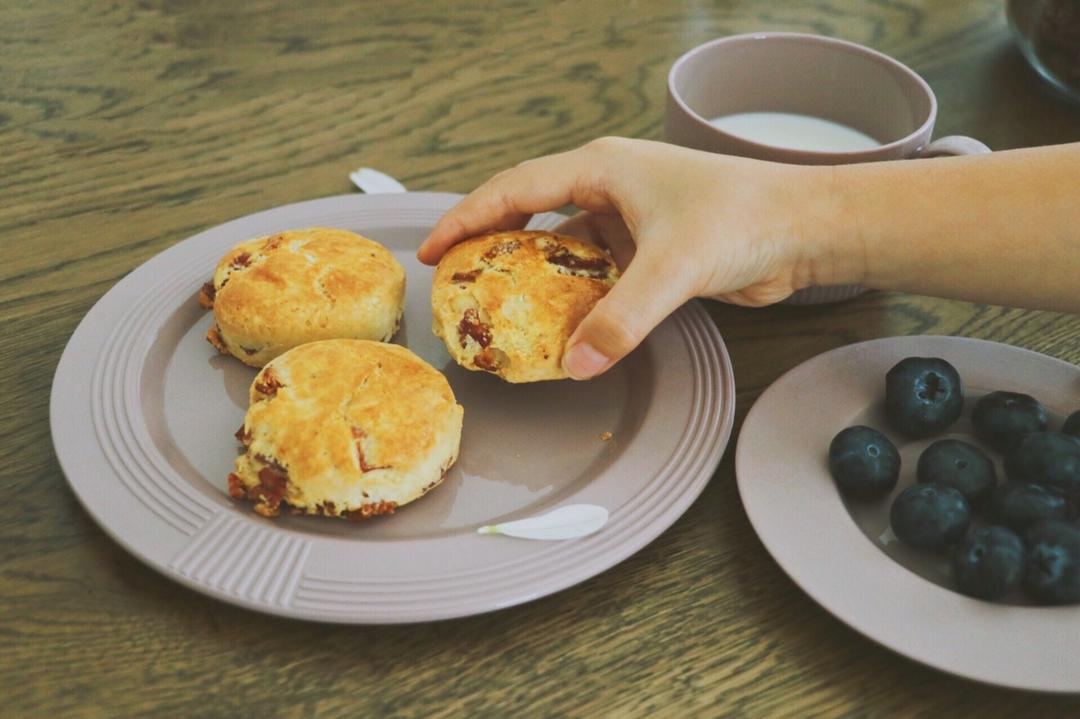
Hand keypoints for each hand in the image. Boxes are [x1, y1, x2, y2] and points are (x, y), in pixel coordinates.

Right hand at [418, 137, 855, 378]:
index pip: (515, 190)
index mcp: (603, 168)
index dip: (467, 218)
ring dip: (538, 281)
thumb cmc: (744, 219)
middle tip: (458, 285)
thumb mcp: (672, 268)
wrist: (805, 228)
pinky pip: (597, 275)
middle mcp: (610, 187)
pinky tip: (563, 329)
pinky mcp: (650, 251)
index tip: (432, 250)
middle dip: (493, 248)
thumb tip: (577, 366)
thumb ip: (620, 319)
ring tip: (501, 314)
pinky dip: (577, 300)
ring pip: (565, 250)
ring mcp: (630, 220)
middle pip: (531, 216)